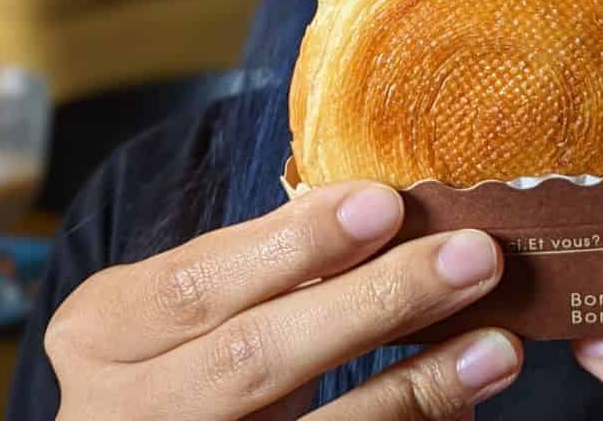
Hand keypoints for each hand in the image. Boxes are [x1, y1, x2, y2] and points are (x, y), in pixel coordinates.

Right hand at [44, 179, 521, 419]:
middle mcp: (120, 415)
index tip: (386, 203)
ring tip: (497, 343)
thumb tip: (379, 204)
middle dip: (374, 301)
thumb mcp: (208, 295)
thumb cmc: (188, 346)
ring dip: (413, 385)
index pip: (201, 281)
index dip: (296, 245)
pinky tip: (463, 401)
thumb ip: (273, 256)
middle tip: (472, 254)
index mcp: (105, 332)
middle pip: (253, 357)